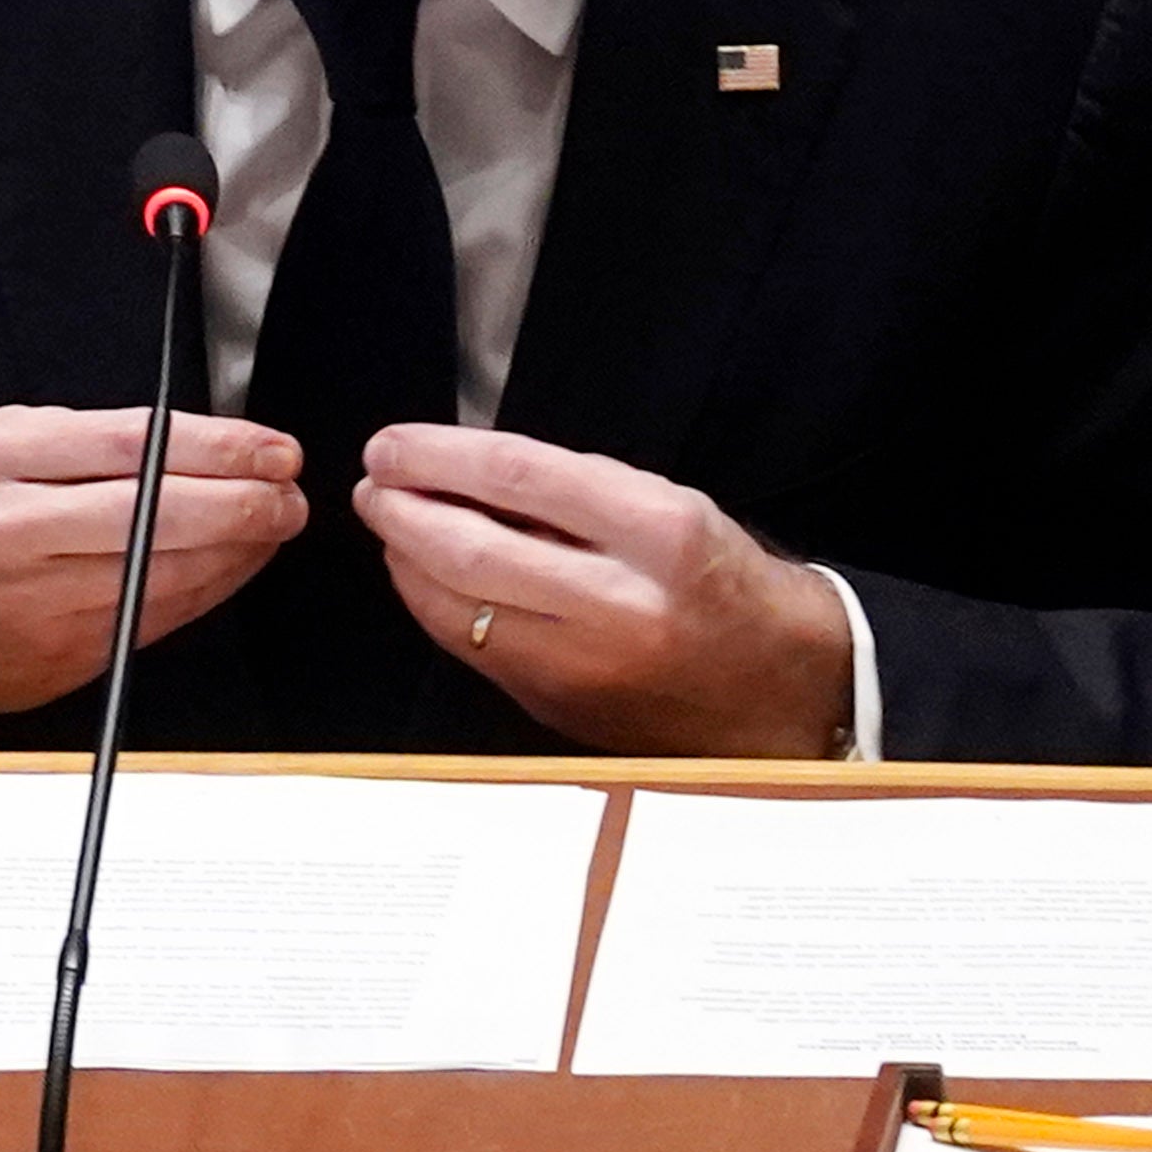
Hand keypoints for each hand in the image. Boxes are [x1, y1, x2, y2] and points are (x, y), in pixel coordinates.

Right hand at [0, 404, 310, 747]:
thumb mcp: (10, 448)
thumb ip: (97, 442)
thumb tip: (218, 447)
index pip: (128, 445)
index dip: (215, 448)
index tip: (271, 447)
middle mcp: (4, 529)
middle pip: (150, 515)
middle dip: (240, 503)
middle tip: (288, 491)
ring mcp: (31, 601)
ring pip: (161, 572)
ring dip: (237, 549)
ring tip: (275, 522)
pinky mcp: (61, 655)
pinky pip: (157, 616)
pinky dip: (209, 588)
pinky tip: (236, 564)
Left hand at [349, 424, 855, 757]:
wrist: (778, 691)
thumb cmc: (721, 581)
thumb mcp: (671, 506)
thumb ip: (574, 490)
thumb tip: (464, 470)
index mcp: (660, 534)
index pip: (524, 478)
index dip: (442, 456)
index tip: (394, 444)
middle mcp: (622, 605)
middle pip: (474, 550)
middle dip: (403, 510)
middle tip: (373, 482)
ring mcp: (585, 668)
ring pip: (458, 609)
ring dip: (404, 560)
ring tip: (388, 520)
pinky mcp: (558, 708)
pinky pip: (473, 647)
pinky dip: (434, 605)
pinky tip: (422, 574)